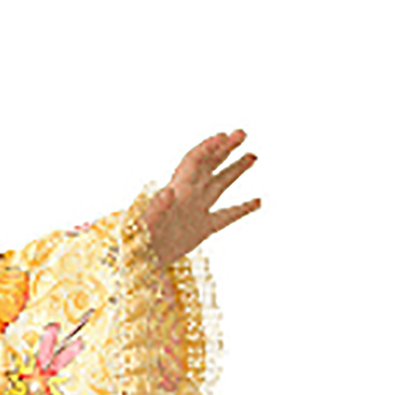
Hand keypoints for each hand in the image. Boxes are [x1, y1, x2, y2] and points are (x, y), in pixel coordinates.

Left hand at [145, 130, 259, 265]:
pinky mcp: (201, 229)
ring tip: (252, 156)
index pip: (193, 161)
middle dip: (225, 149)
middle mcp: (187, 196)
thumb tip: (168, 192)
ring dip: (235, 170)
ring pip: (219, 185)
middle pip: (208, 165)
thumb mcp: (147, 223)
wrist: (139, 262)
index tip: (224, 136)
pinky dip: (242, 209)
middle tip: (242, 133)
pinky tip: (258, 202)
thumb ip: (157, 208)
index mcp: (175, 190)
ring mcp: (196, 211)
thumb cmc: (137, 241)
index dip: (208, 147)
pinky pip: (226, 216)